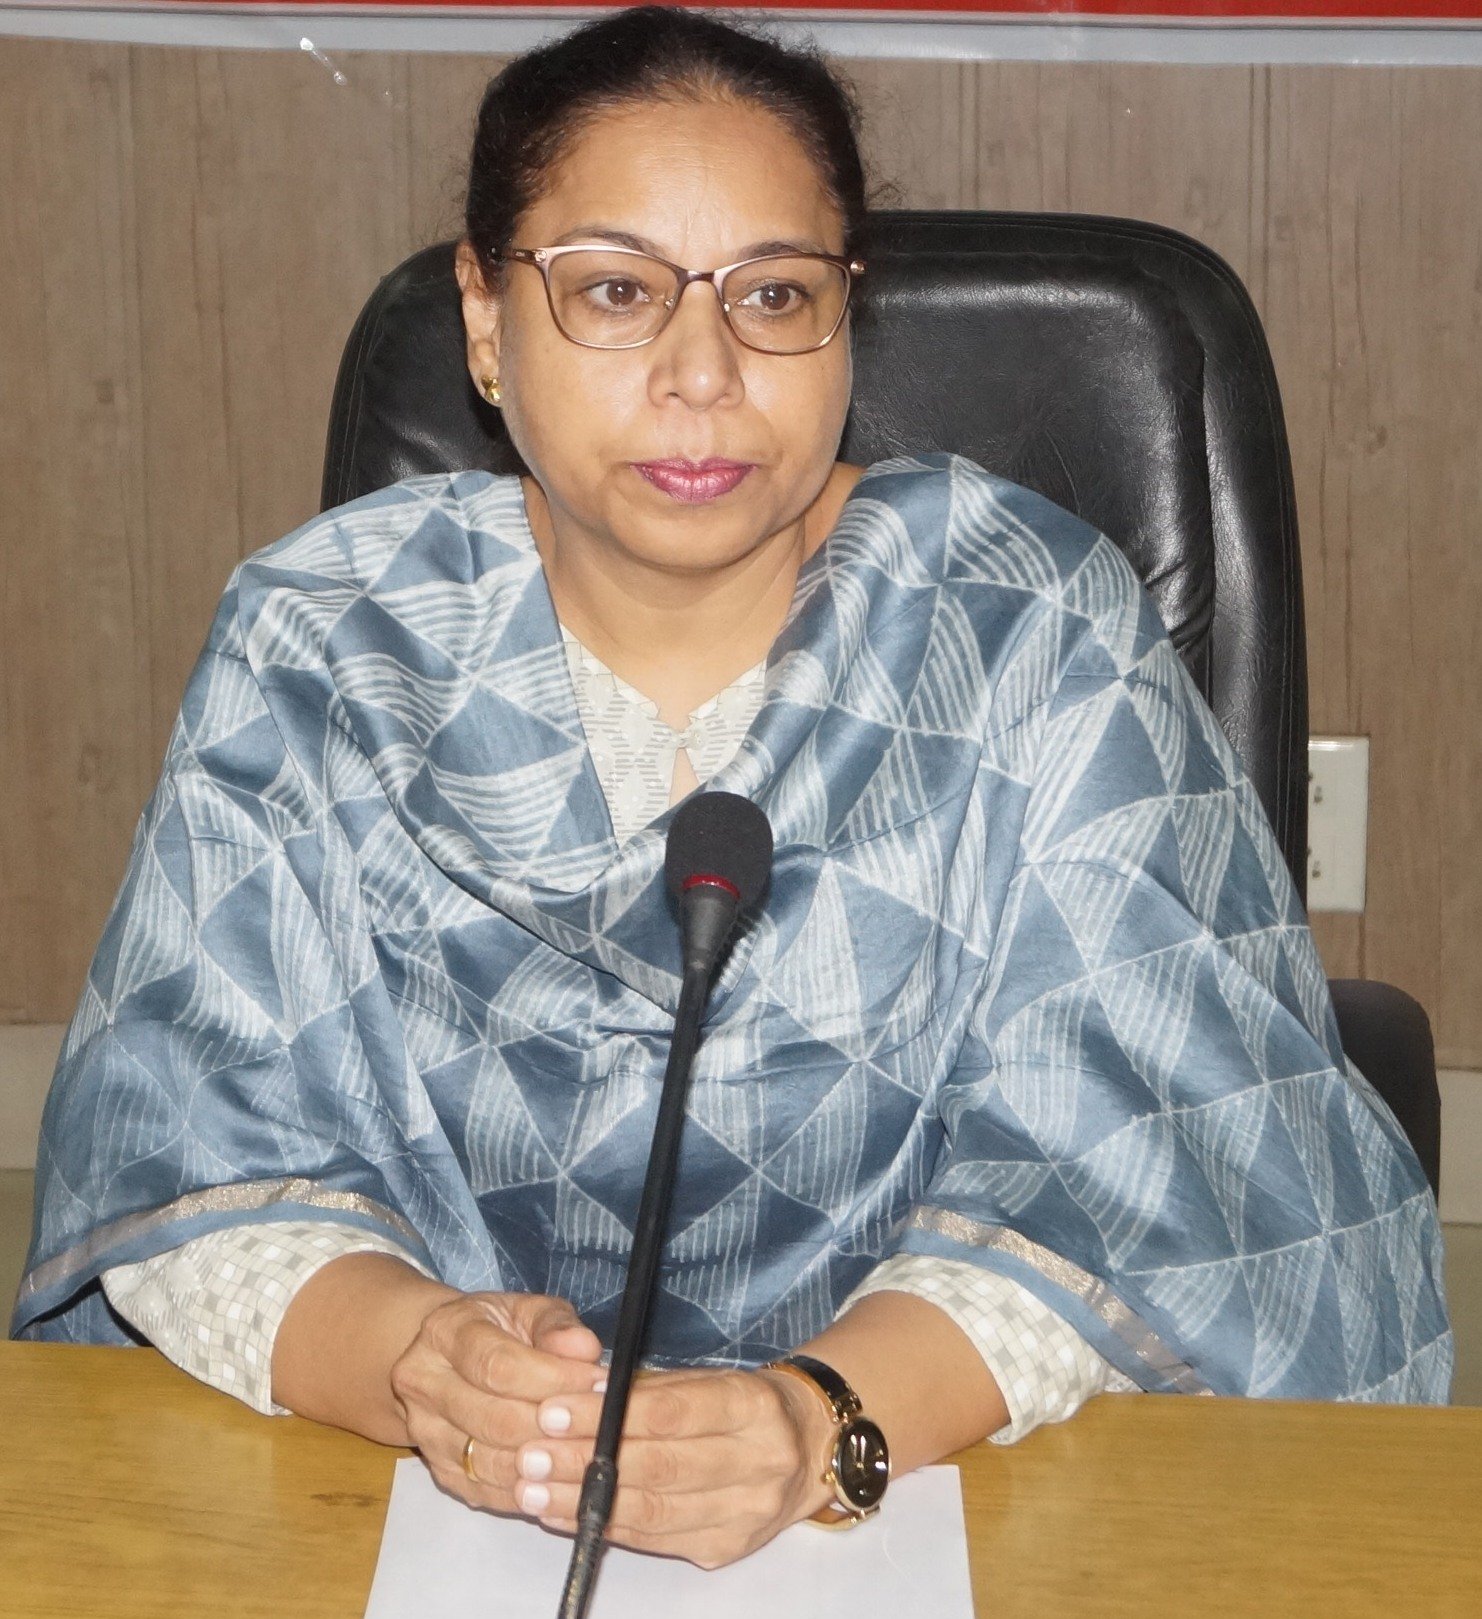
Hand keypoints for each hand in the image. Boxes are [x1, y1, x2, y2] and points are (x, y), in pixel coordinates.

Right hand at [389, 1291, 604, 1519]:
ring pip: (490, 1462)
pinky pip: (488, 1492)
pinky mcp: (439, 1471)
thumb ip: (557, 1326)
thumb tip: (585, 1349)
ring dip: (546, 1462)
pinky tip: (563, 1477)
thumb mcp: (529, 1311)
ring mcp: (425, 1432)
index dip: (553, 1379)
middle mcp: (423, 1383)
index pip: (498, 1365)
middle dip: (555, 1425)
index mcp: (444, 1332)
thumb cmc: (501, 1330)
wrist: (453, 1360)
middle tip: (601, 1422)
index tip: (597, 1383)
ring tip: (587, 1450)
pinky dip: (529, 1490)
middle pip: (494, 1419)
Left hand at [507, 1364, 835, 1567]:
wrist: (807, 1448)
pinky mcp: (727, 1548)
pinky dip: (604, 1526)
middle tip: (529, 1454)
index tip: (553, 1408)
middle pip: (659, 1467)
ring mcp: (746, 1513)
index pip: (672, 1411)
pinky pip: (655, 1541)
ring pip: (653, 1511)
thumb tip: (580, 1391)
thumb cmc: (741, 1405)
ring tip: (532, 1489)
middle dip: (584, 1462)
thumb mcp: (707, 1379)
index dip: (608, 1414)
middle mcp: (759, 1462)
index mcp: (753, 1405)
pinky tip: (564, 1514)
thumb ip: (649, 1388)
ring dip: (583, 1502)